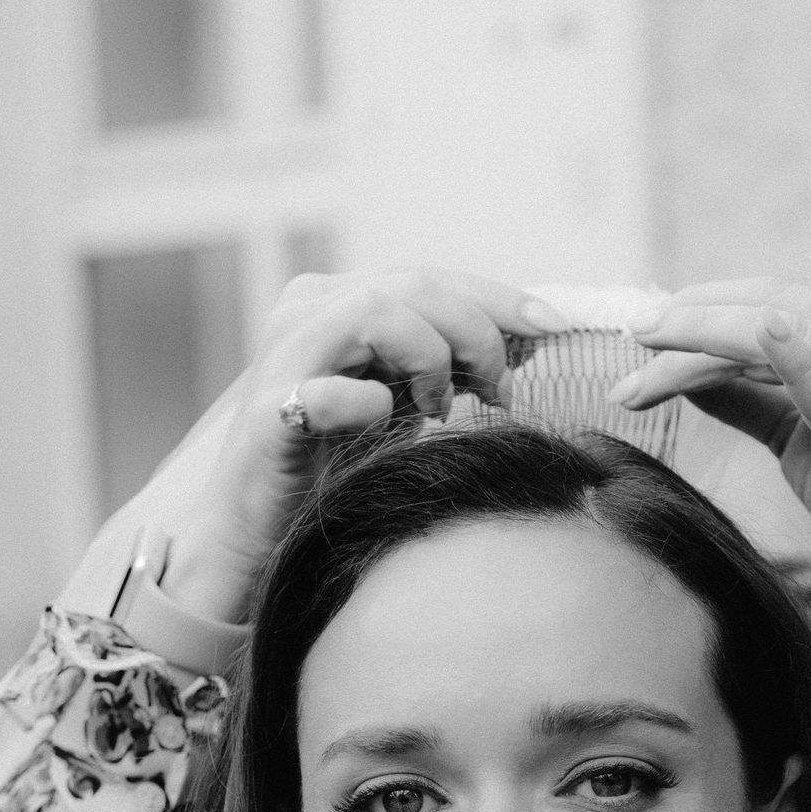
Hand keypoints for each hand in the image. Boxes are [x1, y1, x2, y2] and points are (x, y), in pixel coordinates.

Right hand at [160, 269, 568, 621]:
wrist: (256, 533)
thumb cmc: (333, 465)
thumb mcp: (404, 401)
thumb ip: (451, 364)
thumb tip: (527, 338)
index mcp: (339, 300)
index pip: (432, 278)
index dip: (499, 298)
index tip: (554, 325)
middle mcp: (307, 312)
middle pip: (414, 285)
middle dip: (476, 331)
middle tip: (499, 387)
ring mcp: (285, 357)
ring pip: (379, 312)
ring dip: (431, 358)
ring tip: (439, 410)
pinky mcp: (270, 414)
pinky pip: (333, 392)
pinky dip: (369, 406)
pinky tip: (383, 427)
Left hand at [609, 280, 810, 635]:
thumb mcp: (804, 447)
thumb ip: (753, 405)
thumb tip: (691, 379)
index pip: (770, 303)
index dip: (704, 306)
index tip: (647, 326)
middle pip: (766, 310)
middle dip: (690, 319)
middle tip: (630, 334)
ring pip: (778, 340)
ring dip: (702, 345)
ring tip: (644, 363)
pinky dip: (798, 358)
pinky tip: (767, 331)